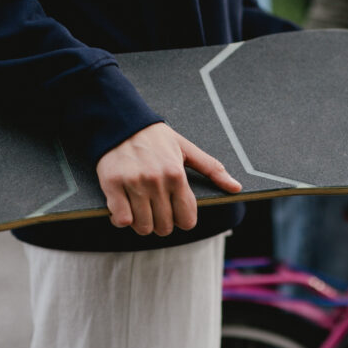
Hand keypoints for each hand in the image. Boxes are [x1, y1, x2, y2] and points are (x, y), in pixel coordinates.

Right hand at [96, 122, 241, 235]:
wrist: (120, 120)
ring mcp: (133, 184)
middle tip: (157, 212)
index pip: (187, 219)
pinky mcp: (112, 185)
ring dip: (142, 224)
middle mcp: (156, 181)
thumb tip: (236, 187)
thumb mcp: (187, 149)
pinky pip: (121, 219)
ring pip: (143, 227)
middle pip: (165, 226)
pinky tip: (124, 210)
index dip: (183, 221)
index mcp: (177, 175)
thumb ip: (212, 169)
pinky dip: (122, 220)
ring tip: (141, 211)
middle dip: (163, 224)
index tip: (176, 213)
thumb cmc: (156, 137)